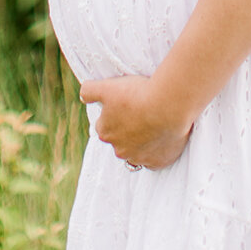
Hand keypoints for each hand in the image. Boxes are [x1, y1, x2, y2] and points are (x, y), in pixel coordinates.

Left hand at [77, 73, 193, 171]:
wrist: (168, 106)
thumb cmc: (136, 94)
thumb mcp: (106, 86)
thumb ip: (89, 91)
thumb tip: (83, 98)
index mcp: (105, 133)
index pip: (104, 126)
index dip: (114, 115)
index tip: (126, 106)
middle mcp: (120, 150)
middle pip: (120, 141)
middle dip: (127, 131)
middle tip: (140, 115)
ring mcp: (140, 158)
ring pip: (136, 152)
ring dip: (141, 143)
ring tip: (153, 126)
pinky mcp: (159, 162)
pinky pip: (154, 161)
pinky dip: (156, 153)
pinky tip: (161, 139)